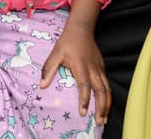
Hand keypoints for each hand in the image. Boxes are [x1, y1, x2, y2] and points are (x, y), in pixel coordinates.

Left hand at [40, 0, 108, 123]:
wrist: (81, 28)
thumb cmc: (67, 42)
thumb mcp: (55, 53)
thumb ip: (49, 69)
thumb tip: (42, 86)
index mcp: (81, 65)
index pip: (84, 85)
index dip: (84, 99)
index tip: (82, 112)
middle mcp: (93, 68)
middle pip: (101, 90)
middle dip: (101, 106)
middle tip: (98, 121)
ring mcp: (99, 68)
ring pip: (107, 89)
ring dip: (107, 104)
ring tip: (104, 118)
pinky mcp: (102, 68)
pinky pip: (107, 84)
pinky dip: (108, 97)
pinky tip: (106, 106)